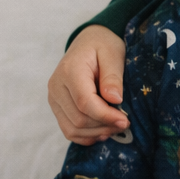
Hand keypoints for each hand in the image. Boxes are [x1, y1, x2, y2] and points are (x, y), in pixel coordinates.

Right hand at [49, 26, 127, 145]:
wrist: (88, 42)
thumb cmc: (103, 46)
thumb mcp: (113, 54)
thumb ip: (113, 76)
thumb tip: (114, 99)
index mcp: (70, 71)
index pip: (84, 102)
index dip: (106, 116)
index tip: (125, 121)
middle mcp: (56, 86)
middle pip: (78, 119)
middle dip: (104, 125)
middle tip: (125, 123)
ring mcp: (54, 98)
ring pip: (72, 128)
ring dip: (96, 133)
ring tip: (116, 128)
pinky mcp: (57, 107)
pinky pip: (68, 130)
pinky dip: (86, 136)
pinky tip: (103, 131)